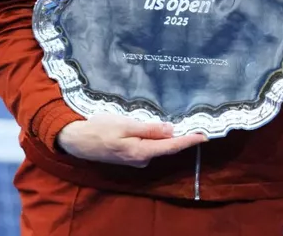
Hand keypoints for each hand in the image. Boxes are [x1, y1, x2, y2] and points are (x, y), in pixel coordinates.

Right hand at [56, 114, 207, 166]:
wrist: (77, 140)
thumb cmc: (99, 129)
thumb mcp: (125, 124)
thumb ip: (148, 129)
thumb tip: (171, 130)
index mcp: (142, 152)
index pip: (172, 147)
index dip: (189, 141)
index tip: (205, 135)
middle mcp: (142, 159)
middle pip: (167, 148)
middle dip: (182, 138)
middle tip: (197, 125)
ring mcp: (135, 159)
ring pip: (158, 147)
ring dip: (169, 137)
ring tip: (182, 123)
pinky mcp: (130, 155)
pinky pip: (149, 146)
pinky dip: (157, 138)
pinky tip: (160, 128)